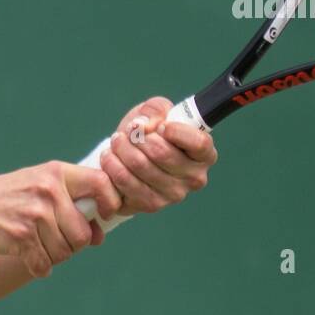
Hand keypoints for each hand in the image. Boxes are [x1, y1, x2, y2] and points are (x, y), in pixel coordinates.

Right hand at [0, 160, 123, 276]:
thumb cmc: (5, 198)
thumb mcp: (38, 185)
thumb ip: (70, 203)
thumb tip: (99, 235)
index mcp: (56, 173)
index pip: (101, 183)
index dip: (110, 202)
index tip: (103, 215)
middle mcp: (48, 191)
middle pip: (83, 232)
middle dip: (73, 243)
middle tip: (55, 238)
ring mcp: (34, 215)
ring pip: (65, 252)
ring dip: (53, 256)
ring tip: (37, 244)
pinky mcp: (21, 237)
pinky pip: (45, 264)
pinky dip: (39, 267)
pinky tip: (29, 258)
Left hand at [98, 96, 217, 215]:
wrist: (128, 158)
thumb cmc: (149, 134)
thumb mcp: (156, 113)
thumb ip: (155, 110)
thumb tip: (146, 126)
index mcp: (204, 155)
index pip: (199, 143)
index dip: (176, 131)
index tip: (160, 125)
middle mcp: (194, 178)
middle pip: (161, 152)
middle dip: (137, 136)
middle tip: (128, 131)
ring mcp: (173, 195)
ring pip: (139, 165)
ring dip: (121, 148)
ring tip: (117, 141)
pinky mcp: (150, 205)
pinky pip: (124, 183)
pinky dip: (112, 165)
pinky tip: (110, 157)